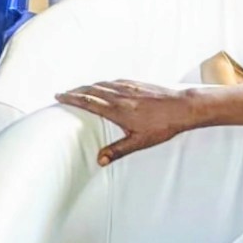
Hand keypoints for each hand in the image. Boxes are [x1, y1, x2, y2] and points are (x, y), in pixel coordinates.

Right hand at [55, 79, 208, 165]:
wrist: (184, 107)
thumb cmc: (163, 126)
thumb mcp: (140, 142)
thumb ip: (118, 150)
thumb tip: (99, 160)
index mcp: (117, 110)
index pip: (88, 101)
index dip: (71, 98)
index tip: (59, 96)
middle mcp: (119, 96)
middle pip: (91, 90)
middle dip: (75, 91)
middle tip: (63, 93)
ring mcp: (128, 88)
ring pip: (102, 84)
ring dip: (87, 86)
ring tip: (79, 90)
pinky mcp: (137, 84)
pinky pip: (114, 81)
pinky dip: (103, 83)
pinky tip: (103, 85)